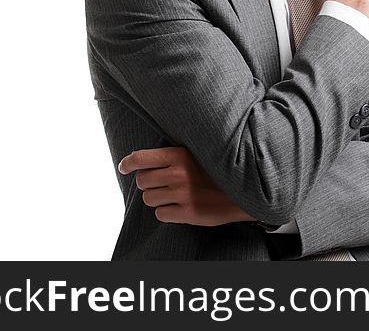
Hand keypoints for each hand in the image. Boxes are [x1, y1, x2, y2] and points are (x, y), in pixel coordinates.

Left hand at [118, 147, 255, 226]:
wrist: (245, 190)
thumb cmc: (218, 170)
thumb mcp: (198, 154)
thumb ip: (174, 156)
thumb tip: (141, 160)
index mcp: (180, 155)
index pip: (140, 158)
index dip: (128, 163)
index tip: (124, 167)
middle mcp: (179, 174)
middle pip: (142, 181)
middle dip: (148, 183)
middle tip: (161, 183)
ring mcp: (183, 195)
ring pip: (149, 199)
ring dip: (157, 198)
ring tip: (174, 195)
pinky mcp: (188, 213)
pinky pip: (161, 214)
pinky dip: (166, 212)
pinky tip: (179, 206)